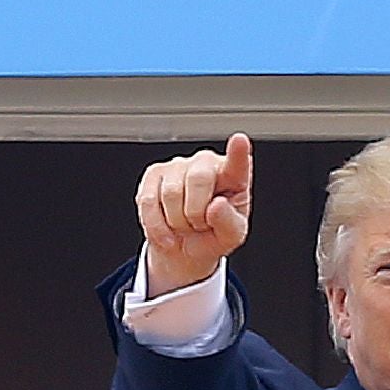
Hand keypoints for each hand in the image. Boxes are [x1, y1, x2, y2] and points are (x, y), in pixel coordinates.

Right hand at [135, 133, 253, 295]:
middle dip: (196, 213)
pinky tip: (167, 233)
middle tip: (199, 226)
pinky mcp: (154, 174)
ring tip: (185, 226)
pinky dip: (157, 226)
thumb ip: (229, 223)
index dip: (238, 152)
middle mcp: (206, 162)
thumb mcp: (229, 237)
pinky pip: (149, 201)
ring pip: (171, 193)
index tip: (240, 140)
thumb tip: (216, 206)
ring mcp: (179, 165)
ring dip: (177, 222)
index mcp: (234, 176)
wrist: (183, 249)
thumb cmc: (211, 236)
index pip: (238, 163)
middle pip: (198, 179)